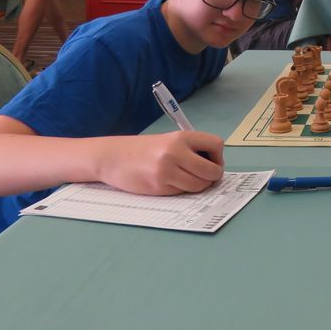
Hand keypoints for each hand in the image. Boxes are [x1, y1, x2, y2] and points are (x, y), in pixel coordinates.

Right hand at [97, 130, 223, 195]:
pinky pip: (182, 192)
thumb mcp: (169, 141)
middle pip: (211, 170)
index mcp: (181, 137)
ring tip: (188, 180)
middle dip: (213, 176)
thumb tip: (215, 165)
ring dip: (199, 186)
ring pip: (199, 185)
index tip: (212, 162)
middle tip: (206, 177)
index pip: (216, 144)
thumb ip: (191, 150)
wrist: (112, 157)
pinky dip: (182, 190)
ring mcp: (167, 171)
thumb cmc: (144, 149)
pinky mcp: (159, 187)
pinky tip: (171, 183)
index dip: (218, 157)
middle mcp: (176, 152)